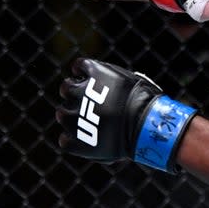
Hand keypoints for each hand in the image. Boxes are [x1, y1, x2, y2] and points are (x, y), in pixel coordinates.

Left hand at [56, 57, 196, 173]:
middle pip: (66, 88)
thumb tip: (99, 79)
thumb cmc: (145, 102)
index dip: (83, 73)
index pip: (79, 66)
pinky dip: (71, 141)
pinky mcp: (76, 141)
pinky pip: (65, 140)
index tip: (88, 79)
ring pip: (62, 114)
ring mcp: (75, 117)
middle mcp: (80, 92)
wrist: (146, 126)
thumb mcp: (131, 79)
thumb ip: (110, 78)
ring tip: (83, 122)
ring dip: (70, 116)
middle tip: (84, 102)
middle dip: (73, 94)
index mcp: (94, 73)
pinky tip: (81, 141)